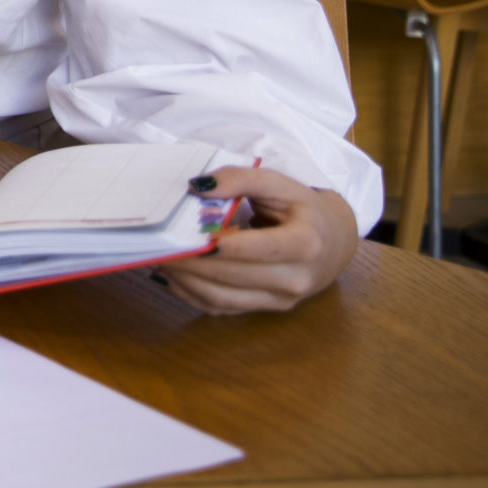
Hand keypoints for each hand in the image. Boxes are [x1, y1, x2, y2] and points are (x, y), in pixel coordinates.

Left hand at [159, 167, 359, 313]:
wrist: (331, 242)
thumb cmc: (301, 208)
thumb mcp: (278, 183)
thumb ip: (240, 179)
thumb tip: (198, 187)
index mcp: (307, 243)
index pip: (267, 249)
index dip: (232, 246)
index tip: (199, 238)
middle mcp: (296, 278)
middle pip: (237, 275)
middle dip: (194, 262)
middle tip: (158, 245)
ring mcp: (281, 299)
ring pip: (224, 298)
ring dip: (186, 281)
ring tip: (157, 258)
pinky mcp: (264, 308)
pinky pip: (221, 308)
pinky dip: (191, 294)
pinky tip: (170, 276)